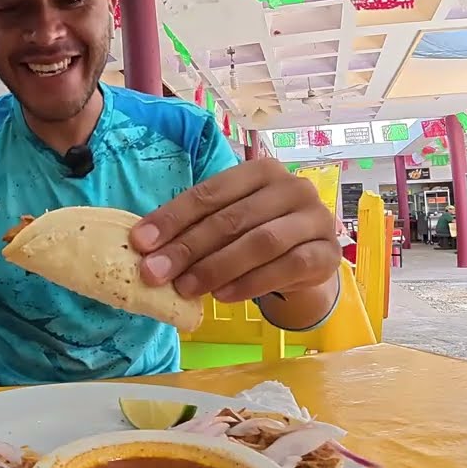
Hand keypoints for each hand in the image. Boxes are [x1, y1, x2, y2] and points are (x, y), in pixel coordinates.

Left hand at [130, 158, 339, 302]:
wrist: (308, 260)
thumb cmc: (258, 233)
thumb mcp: (228, 222)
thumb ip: (195, 227)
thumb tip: (145, 247)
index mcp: (260, 171)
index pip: (210, 192)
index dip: (172, 218)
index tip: (140, 242)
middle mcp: (292, 187)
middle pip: (232, 219)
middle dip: (188, 248)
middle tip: (155, 273)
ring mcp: (314, 219)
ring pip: (260, 243)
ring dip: (216, 267)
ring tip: (185, 288)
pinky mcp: (326, 253)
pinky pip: (285, 268)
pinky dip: (249, 284)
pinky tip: (222, 296)